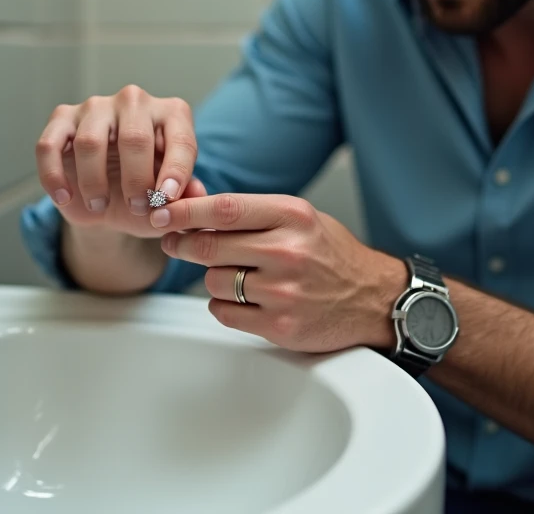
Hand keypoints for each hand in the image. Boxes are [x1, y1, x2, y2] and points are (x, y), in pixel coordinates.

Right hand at [35, 85, 207, 238]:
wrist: (107, 198)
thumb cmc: (146, 192)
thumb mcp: (169, 201)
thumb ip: (187, 197)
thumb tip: (197, 194)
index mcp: (172, 115)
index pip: (180, 140)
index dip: (175, 171)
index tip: (166, 198)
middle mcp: (135, 101)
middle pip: (134, 138)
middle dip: (136, 180)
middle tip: (137, 208)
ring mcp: (96, 106)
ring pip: (90, 142)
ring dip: (95, 182)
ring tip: (100, 206)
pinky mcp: (62, 118)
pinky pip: (49, 145)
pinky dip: (54, 176)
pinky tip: (65, 198)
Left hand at [150, 193, 407, 352]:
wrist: (374, 299)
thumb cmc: (332, 255)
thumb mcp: (301, 219)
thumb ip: (253, 215)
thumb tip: (193, 213)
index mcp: (293, 216)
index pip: (225, 208)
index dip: (184, 210)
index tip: (160, 211)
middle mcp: (288, 251)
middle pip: (209, 246)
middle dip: (184, 244)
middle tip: (176, 242)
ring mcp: (284, 291)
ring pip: (213, 282)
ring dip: (214, 279)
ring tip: (240, 276)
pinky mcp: (280, 324)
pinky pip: (224, 313)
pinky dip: (225, 306)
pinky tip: (246, 299)